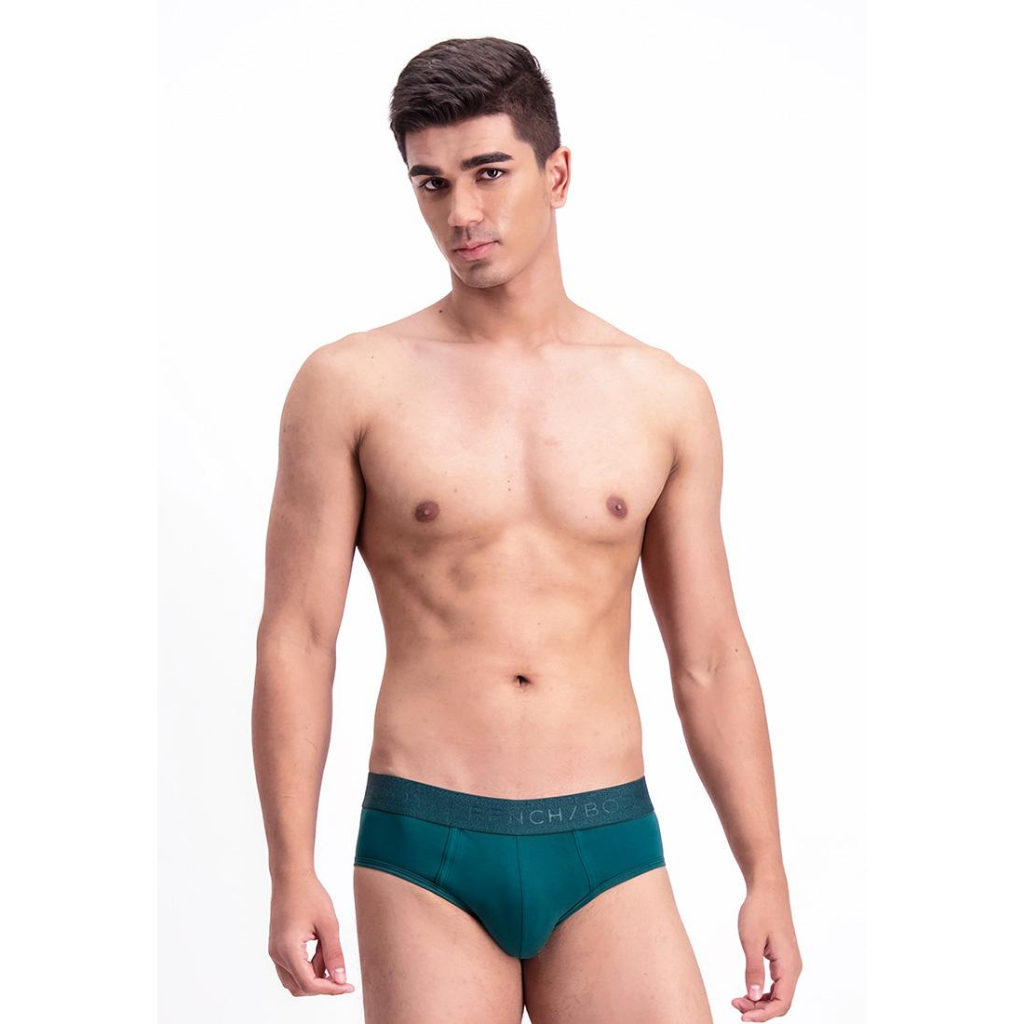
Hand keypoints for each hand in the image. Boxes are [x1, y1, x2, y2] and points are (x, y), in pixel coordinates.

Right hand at [267, 869, 356, 996]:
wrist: (291, 877)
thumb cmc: (310, 895)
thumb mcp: (328, 924)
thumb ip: (334, 954)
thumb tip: (341, 980)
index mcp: (288, 949)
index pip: (308, 983)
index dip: (330, 989)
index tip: (348, 986)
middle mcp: (277, 954)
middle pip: (299, 987)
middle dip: (322, 985)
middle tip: (342, 975)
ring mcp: (275, 951)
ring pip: (294, 980)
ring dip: (315, 976)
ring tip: (330, 953)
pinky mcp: (277, 947)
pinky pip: (291, 968)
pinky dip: (307, 967)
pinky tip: (321, 951)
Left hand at [730, 880, 801, 1019]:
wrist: (768, 889)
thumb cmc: (759, 910)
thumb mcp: (751, 940)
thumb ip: (753, 970)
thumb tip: (755, 998)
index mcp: (789, 965)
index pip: (782, 1003)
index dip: (763, 1015)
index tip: (743, 1016)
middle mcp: (793, 968)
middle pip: (781, 1002)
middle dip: (759, 1010)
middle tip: (735, 1006)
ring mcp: (788, 964)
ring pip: (778, 995)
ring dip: (760, 1002)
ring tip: (738, 1000)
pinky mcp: (782, 959)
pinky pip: (775, 984)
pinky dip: (762, 991)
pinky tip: (748, 991)